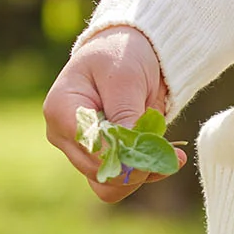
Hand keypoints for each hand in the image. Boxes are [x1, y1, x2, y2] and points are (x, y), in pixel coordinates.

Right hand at [42, 28, 186, 203]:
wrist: (129, 50)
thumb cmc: (121, 54)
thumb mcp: (125, 78)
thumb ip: (124, 116)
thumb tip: (126, 156)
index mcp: (62, 111)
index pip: (92, 150)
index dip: (124, 155)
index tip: (155, 146)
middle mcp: (63, 135)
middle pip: (100, 172)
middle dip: (138, 165)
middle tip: (171, 152)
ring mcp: (79, 148)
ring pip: (109, 183)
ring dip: (143, 173)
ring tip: (171, 156)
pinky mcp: (98, 156)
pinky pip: (118, 181)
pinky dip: (143, 173)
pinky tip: (165, 159)